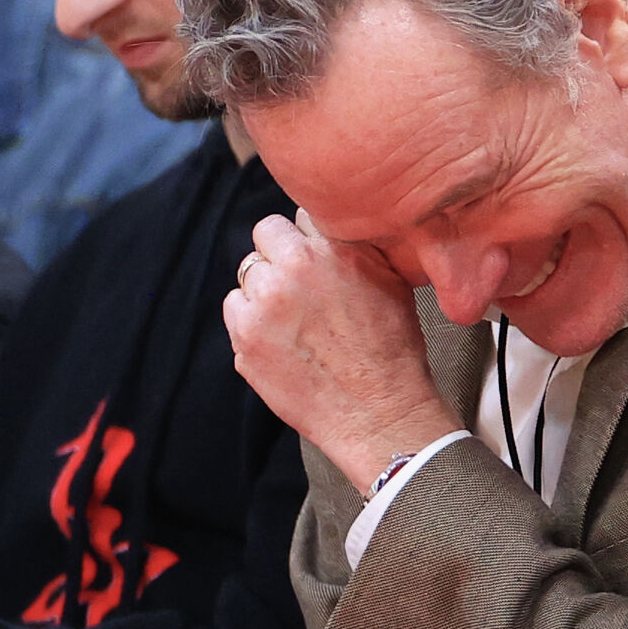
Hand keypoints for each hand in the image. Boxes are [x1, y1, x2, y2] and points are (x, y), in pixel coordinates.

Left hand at [224, 210, 458, 490]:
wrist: (379, 413)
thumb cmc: (393, 352)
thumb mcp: (393, 282)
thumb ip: (357, 248)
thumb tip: (335, 228)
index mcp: (336, 247)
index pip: (303, 215)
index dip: (311, 238)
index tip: (318, 258)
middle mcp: (297, 266)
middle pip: (267, 233)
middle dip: (280, 254)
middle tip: (299, 285)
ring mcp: (265, 301)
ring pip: (248, 271)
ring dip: (264, 288)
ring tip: (293, 319)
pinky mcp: (244, 335)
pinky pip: (234, 307)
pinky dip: (250, 319)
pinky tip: (280, 339)